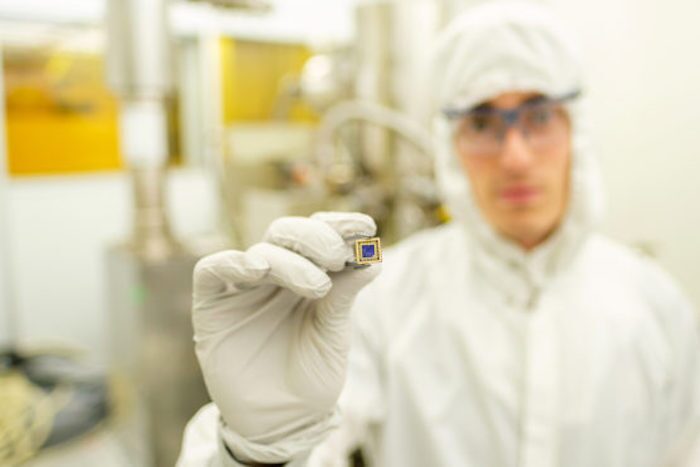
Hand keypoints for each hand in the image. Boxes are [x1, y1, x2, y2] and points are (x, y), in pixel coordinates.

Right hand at [192, 212, 380, 461]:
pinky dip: (232, 263)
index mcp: (308, 277)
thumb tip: (374, 259)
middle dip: (316, 238)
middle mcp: (276, 276)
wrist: (281, 423)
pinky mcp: (213, 305)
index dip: (339, 226)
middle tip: (337, 257)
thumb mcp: (333, 336)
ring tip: (316, 285)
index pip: (320, 237)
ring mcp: (244, 288)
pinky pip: (213, 270)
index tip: (366, 227)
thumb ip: (344, 297)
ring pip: (262, 251)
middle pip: (287, 233)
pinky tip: (258, 270)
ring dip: (291, 260)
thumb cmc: (311, 379)